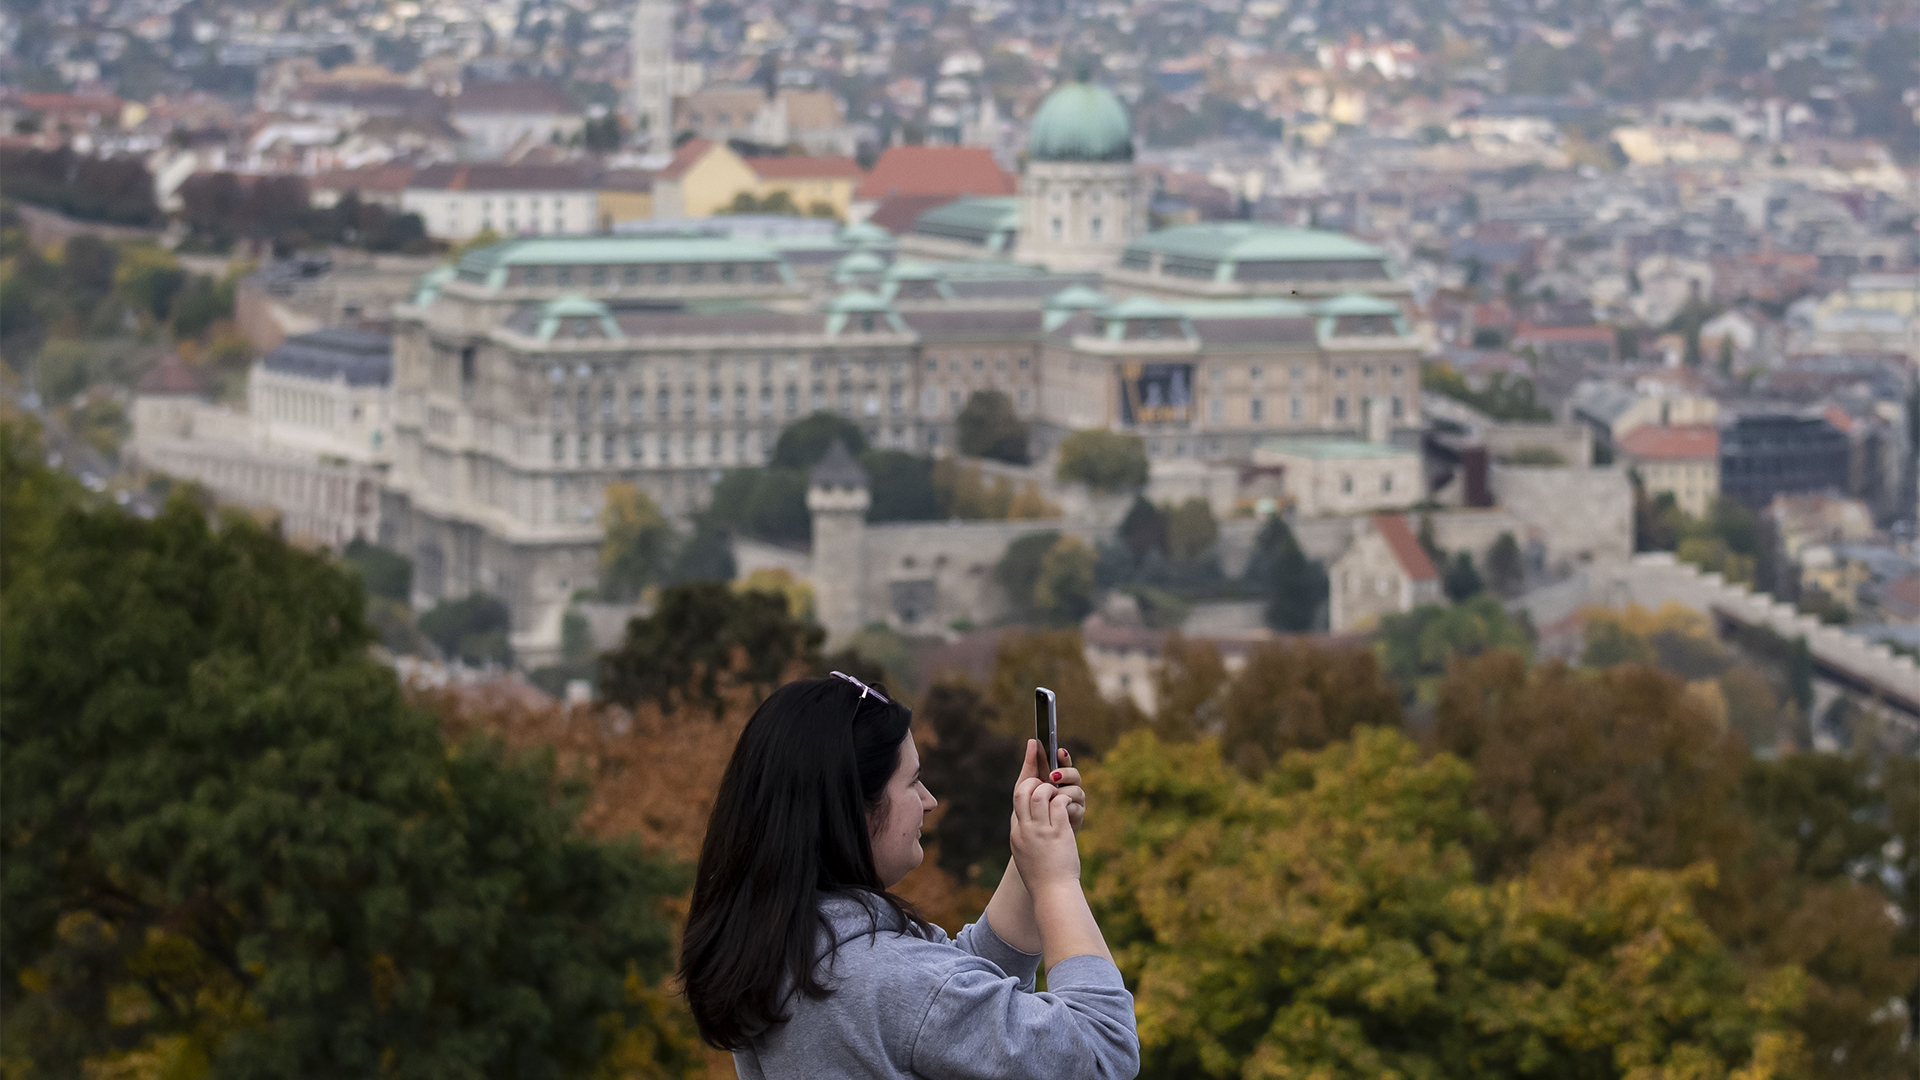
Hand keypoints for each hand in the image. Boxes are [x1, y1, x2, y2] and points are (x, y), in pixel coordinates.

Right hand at [1009, 774, 1079, 893]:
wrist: (1052, 894)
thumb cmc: (1042, 878)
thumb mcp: (1026, 856)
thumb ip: (1027, 838)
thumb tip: (1033, 825)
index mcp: (1016, 834)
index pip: (1016, 802)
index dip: (1025, 786)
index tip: (1033, 780)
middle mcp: (1025, 830)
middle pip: (1022, 792)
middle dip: (1034, 781)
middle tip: (1046, 783)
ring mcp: (1040, 831)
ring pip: (1040, 794)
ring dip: (1050, 789)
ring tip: (1058, 794)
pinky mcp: (1058, 833)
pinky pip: (1059, 804)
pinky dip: (1063, 799)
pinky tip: (1068, 803)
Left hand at [1017, 739, 1084, 832]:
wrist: (1033, 835)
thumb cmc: (1031, 806)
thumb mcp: (1027, 785)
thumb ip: (1030, 765)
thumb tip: (1032, 741)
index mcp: (1058, 776)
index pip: (1064, 762)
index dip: (1063, 756)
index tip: (1059, 751)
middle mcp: (1069, 786)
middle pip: (1075, 775)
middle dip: (1065, 773)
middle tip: (1052, 776)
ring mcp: (1074, 800)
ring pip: (1077, 790)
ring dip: (1063, 792)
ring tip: (1053, 795)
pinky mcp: (1077, 815)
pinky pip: (1075, 808)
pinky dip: (1065, 807)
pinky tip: (1057, 809)